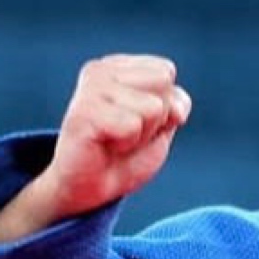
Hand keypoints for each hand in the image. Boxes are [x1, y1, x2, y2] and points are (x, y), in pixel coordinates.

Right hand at [0, 54, 192, 246]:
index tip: (135, 123)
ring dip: (141, 134)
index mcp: (117, 67)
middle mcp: (101, 70)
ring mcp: (91, 88)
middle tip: (126, 134)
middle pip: (163, 82)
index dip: (163, 106)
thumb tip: (174, 105)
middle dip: (155, 118)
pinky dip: (127, 144)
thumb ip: (174, 104)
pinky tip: (105, 146)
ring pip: (153, 106)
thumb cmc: (120, 158)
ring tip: (115, 142)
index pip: (166, 71)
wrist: (86, 192)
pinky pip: (133, 125)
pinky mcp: (84, 112)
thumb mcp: (159, 126)